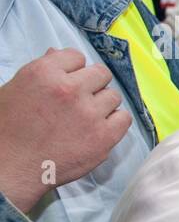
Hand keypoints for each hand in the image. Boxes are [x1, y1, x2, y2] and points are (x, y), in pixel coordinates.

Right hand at [0, 49, 131, 213]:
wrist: (9, 167)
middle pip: (101, 74)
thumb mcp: (14, 89)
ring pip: (114, 96)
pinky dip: (115, 122)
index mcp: (44, 73)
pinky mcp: (104, 137)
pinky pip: (125, 118)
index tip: (68, 82)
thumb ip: (42, 71)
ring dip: (103, 104)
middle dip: (91, 85)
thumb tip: (57, 53)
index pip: (76, 56)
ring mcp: (89, 113)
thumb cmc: (7, 129)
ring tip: (86, 117)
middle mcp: (69, 89)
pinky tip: (98, 128)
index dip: (72, 70)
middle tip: (79, 101)